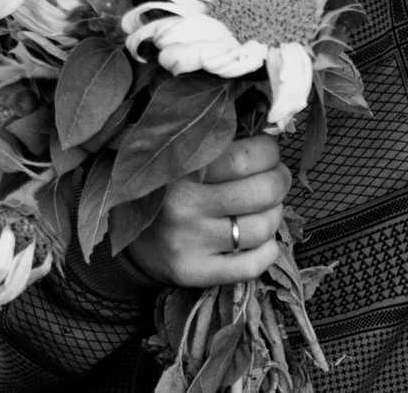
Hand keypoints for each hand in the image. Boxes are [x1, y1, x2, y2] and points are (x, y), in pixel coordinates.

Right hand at [122, 135, 288, 288]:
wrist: (126, 236)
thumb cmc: (166, 188)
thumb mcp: (182, 157)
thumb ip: (217, 143)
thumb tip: (271, 134)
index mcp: (182, 167)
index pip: (248, 157)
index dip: (270, 153)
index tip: (269, 154)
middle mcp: (184, 205)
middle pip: (263, 192)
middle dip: (280, 182)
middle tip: (276, 179)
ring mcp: (189, 242)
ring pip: (263, 228)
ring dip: (275, 215)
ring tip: (266, 208)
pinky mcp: (193, 273)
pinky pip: (252, 266)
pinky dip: (268, 251)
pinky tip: (261, 240)